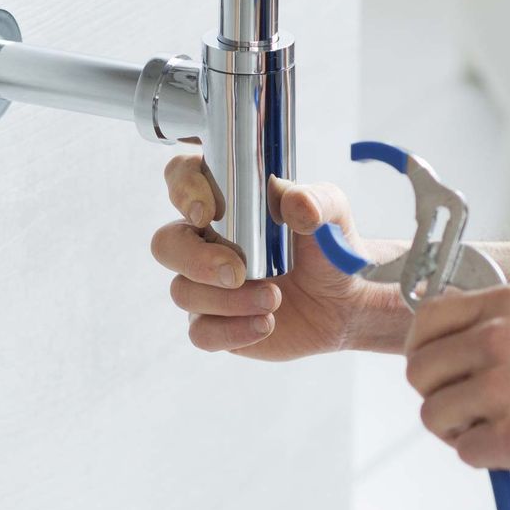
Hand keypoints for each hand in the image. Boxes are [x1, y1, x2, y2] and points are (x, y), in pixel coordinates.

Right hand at [149, 149, 398, 359]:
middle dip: (196, 259)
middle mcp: (206, 240)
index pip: (182, 177)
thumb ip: (317, 203)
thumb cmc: (327, 247)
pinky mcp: (214, 323)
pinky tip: (265, 324)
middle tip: (237, 272)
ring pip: (183, 291)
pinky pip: (200, 332)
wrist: (343, 302)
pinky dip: (232, 331)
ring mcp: (205, 284)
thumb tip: (297, 203)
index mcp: (226, 200)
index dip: (183, 189)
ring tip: (274, 299)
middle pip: (166, 243)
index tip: (208, 211)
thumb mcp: (332, 216)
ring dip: (228, 300)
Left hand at [402, 284, 509, 488]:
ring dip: (457, 430)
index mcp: (508, 305)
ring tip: (492, 431)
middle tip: (464, 409)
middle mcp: (498, 339)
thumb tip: (463, 330)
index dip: (423, 348)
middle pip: (419, 370)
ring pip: (433, 414)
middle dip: (436, 394)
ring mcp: (503, 388)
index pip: (428, 318)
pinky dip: (485, 456)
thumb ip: (507, 318)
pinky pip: (465, 451)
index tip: (436, 368)